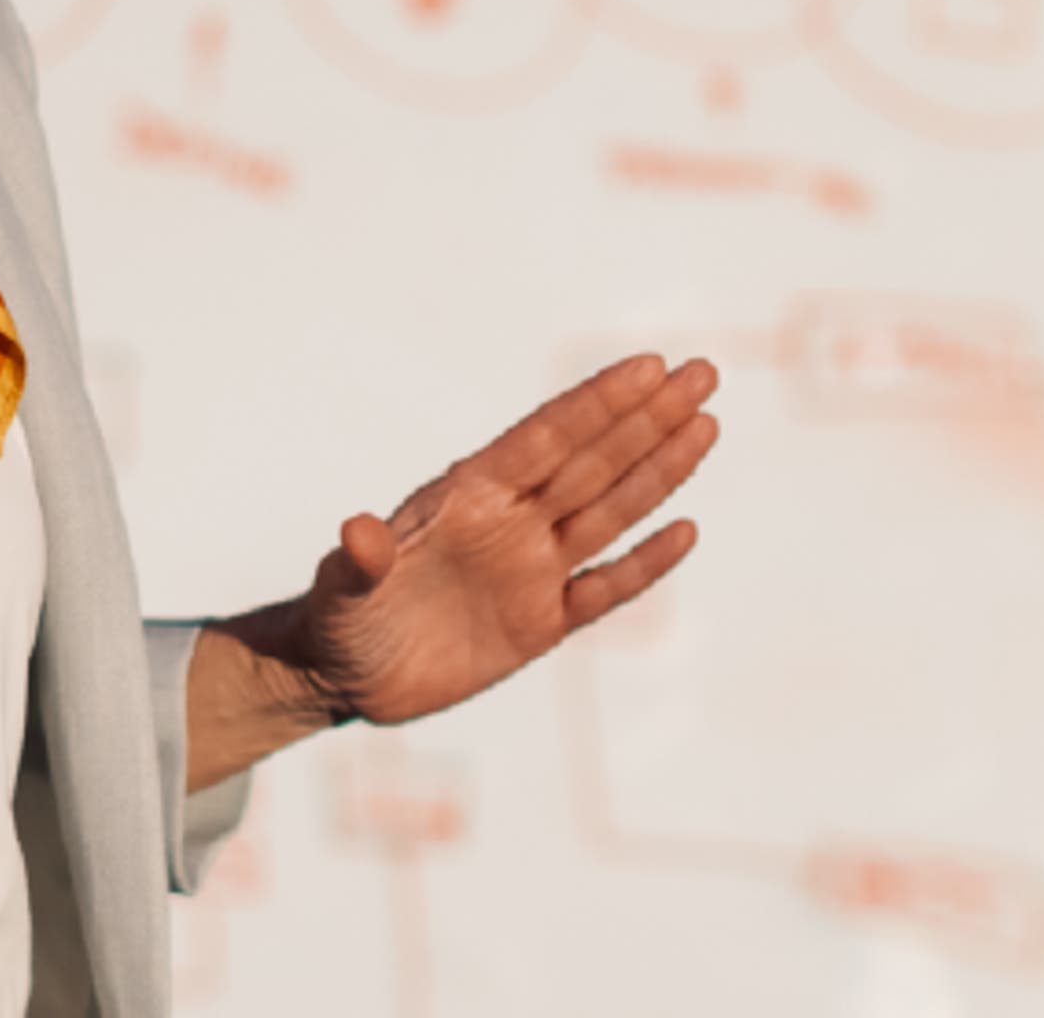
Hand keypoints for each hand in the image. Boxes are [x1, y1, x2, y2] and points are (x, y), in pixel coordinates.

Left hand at [278, 352, 719, 727]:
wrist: (343, 676)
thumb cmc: (337, 619)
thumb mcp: (341, 592)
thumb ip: (358, 563)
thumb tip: (358, 533)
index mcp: (466, 497)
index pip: (545, 439)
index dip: (596, 403)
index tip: (647, 366)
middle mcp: (509, 523)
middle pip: (593, 461)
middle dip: (647, 417)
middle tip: (702, 372)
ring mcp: (531, 571)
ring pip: (610, 511)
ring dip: (658, 470)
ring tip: (706, 424)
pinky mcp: (541, 624)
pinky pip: (606, 588)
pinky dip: (646, 563)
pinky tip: (685, 530)